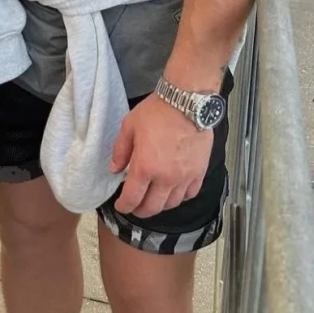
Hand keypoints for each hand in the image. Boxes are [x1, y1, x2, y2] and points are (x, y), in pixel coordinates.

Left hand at [110, 94, 212, 218]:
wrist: (186, 102)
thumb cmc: (157, 111)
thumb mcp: (129, 125)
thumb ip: (120, 150)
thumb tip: (114, 169)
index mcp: (145, 167)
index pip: (132, 198)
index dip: (124, 206)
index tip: (121, 206)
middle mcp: (165, 178)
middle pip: (152, 207)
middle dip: (140, 210)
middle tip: (135, 207)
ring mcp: (184, 177)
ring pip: (171, 204)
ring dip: (160, 205)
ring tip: (153, 199)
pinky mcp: (199, 172)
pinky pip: (189, 194)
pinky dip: (180, 197)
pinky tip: (174, 192)